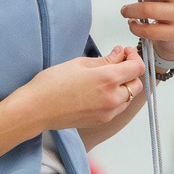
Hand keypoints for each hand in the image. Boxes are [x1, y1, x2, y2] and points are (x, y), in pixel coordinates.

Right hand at [21, 45, 146, 150]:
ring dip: (124, 86)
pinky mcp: (102, 120)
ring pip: (129, 97)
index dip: (133, 56)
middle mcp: (112, 98)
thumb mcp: (80, 64)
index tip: (125, 52)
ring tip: (106, 77)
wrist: (36, 109)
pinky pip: (118, 107)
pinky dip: (116, 97)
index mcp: (107, 79)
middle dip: (131, 72)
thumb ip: (105, 60)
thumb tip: (119, 55)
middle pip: (137, 84)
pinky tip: (100, 90)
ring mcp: (108, 112)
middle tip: (118, 63)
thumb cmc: (51, 85)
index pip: (137, 68)